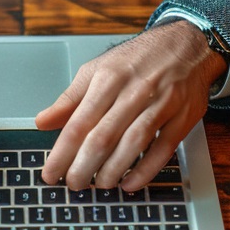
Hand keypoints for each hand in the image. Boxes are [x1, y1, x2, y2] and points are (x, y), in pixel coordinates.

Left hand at [35, 21, 226, 191]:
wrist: (186, 44)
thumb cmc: (138, 59)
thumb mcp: (98, 69)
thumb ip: (70, 99)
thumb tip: (42, 122)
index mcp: (107, 78)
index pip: (79, 123)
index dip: (62, 153)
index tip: (50, 173)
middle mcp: (133, 91)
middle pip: (103, 137)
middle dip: (84, 167)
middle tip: (73, 184)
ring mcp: (161, 104)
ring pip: (132, 143)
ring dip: (112, 171)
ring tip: (99, 185)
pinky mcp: (182, 117)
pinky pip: (163, 149)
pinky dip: (145, 170)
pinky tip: (130, 183)